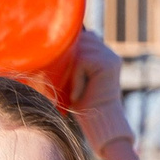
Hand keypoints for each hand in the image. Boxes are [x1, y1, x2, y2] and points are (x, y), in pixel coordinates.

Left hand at [70, 29, 132, 154]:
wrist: (99, 122)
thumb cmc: (82, 102)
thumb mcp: (73, 77)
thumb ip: (69, 59)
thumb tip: (49, 47)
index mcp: (102, 53)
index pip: (83, 37)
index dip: (70, 48)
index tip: (61, 65)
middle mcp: (108, 53)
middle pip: (80, 40)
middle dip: (68, 56)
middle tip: (65, 81)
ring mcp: (110, 57)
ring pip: (79, 50)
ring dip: (71, 70)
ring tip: (74, 90)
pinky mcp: (108, 63)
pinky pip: (82, 61)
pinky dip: (75, 78)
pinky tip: (77, 95)